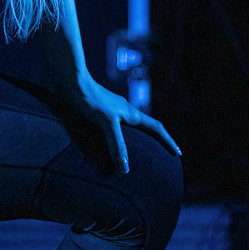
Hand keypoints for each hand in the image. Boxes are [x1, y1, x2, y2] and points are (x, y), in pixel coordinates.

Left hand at [61, 74, 181, 173]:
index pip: (156, 128)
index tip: (178, 154)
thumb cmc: (90, 98)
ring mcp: (112, 111)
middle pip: (146, 127)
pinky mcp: (99, 111)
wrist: (71, 81)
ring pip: (130, 128)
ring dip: (138, 140)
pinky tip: (110, 146)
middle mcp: (124, 111)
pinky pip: (115, 128)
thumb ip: (117, 144)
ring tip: (139, 155)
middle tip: (164, 156)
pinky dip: (118, 139)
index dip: (168, 141)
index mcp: (131, 113)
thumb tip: (126, 168)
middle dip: (157, 141)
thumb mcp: (106, 122)